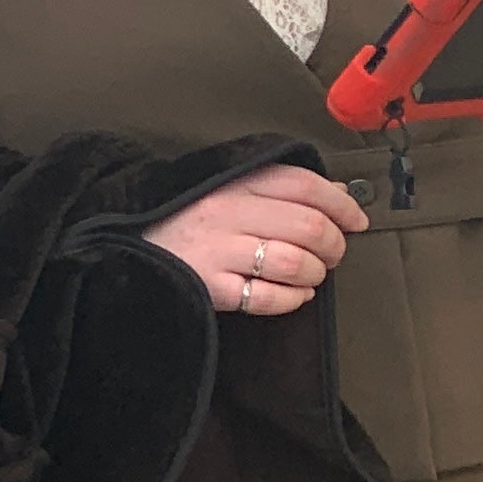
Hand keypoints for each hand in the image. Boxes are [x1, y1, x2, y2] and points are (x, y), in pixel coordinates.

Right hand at [144, 163, 366, 315]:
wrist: (126, 247)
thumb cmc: (184, 219)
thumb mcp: (225, 189)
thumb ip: (275, 187)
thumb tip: (336, 190)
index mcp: (233, 183)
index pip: (305, 185)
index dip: (343, 204)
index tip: (356, 220)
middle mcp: (226, 213)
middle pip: (309, 226)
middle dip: (334, 245)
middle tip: (332, 253)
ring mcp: (217, 251)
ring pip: (296, 263)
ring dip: (316, 274)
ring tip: (310, 274)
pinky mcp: (210, 287)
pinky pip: (269, 297)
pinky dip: (293, 299)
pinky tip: (292, 294)